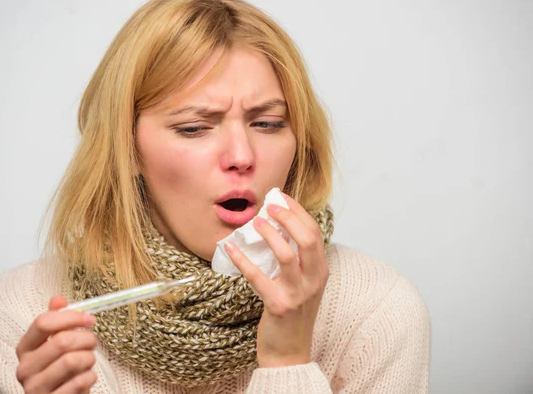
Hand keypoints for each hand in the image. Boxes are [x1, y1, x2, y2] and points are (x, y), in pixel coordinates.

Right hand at [15, 296, 98, 392]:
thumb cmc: (61, 370)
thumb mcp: (56, 345)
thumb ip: (57, 322)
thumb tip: (58, 299)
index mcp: (24, 348)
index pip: (42, 322)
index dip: (71, 317)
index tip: (90, 319)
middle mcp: (25, 368)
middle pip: (61, 341)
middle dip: (86, 339)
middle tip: (92, 343)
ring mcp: (35, 388)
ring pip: (71, 361)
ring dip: (89, 358)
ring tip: (88, 361)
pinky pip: (78, 382)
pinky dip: (90, 377)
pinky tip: (87, 377)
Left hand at [224, 193, 328, 367]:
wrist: (289, 353)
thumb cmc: (293, 313)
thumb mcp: (303, 284)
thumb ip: (296, 259)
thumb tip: (276, 228)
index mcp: (321, 270)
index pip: (314, 232)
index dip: (298, 212)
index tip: (281, 197)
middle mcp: (314, 279)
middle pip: (307, 238)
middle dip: (288, 217)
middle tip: (269, 205)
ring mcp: (298, 293)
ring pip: (286, 255)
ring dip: (269, 235)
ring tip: (254, 222)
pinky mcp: (279, 305)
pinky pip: (258, 277)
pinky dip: (242, 260)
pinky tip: (230, 247)